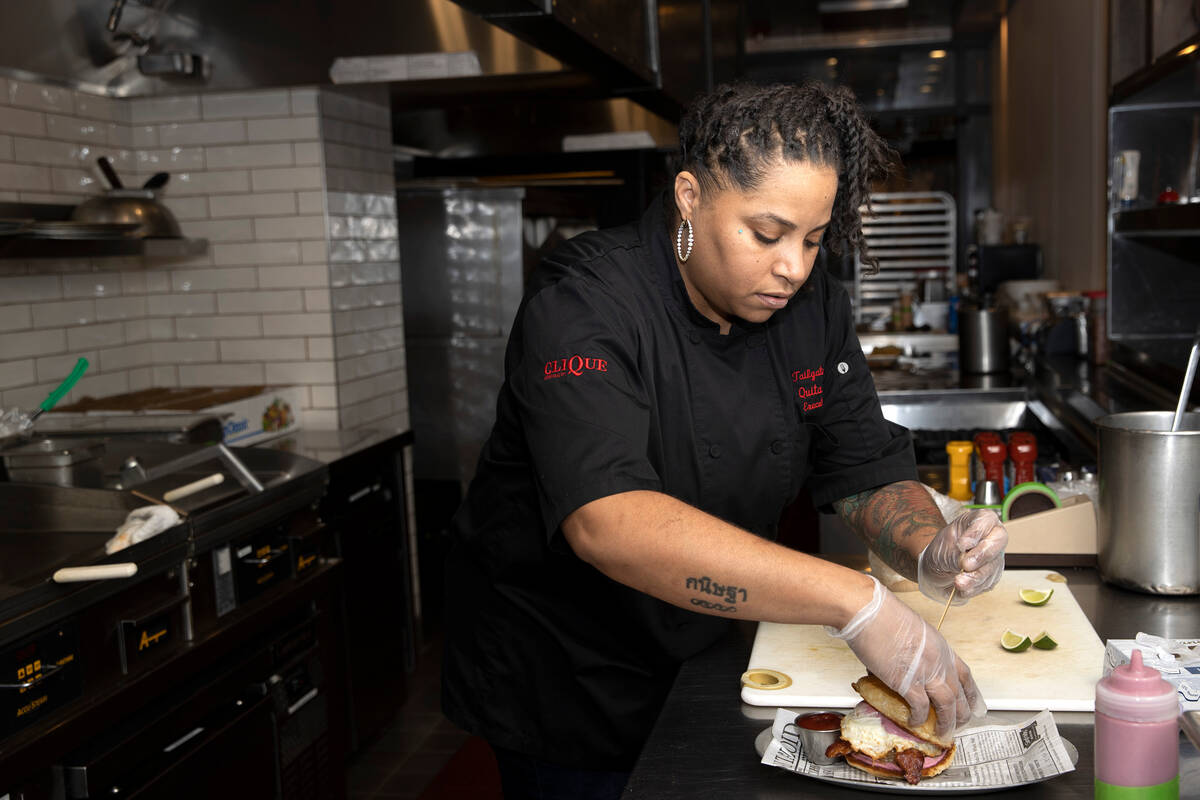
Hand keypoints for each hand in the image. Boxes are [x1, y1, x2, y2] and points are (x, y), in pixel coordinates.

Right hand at [827, 576, 984, 736]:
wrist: (868, 611)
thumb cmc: (882, 613)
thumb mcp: (911, 629)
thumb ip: (916, 649)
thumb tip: (904, 664)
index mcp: (941, 646)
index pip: (965, 675)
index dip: (971, 693)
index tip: (973, 704)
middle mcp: (939, 661)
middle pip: (959, 694)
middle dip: (961, 714)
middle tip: (957, 725)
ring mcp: (925, 672)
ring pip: (947, 705)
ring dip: (946, 722)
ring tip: (942, 733)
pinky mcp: (907, 682)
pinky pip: (920, 707)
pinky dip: (918, 718)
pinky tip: (913, 722)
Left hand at [918, 509, 1007, 603]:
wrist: (937, 570)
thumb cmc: (942, 551)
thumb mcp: (945, 546)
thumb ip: (957, 553)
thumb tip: (967, 562)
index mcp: (979, 521)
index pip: (986, 520)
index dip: (975, 532)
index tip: (962, 544)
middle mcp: (992, 537)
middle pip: (997, 542)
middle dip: (981, 555)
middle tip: (965, 564)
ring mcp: (995, 557)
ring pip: (992, 566)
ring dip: (975, 577)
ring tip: (958, 582)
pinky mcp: (993, 576)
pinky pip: (987, 583)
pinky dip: (973, 587)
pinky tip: (961, 589)